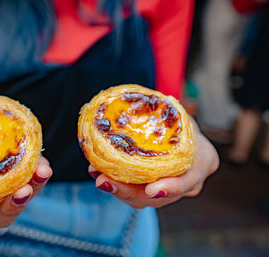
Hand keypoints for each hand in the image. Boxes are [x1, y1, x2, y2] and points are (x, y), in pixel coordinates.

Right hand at [0, 89, 52, 232]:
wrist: (3, 127)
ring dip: (33, 188)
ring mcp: (12, 190)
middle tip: (19, 192)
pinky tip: (43, 164)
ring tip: (40, 171)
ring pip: (23, 202)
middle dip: (9, 208)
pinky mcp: (30, 178)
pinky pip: (37, 180)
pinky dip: (40, 170)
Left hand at [89, 121, 218, 208]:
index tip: (152, 189)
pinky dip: (115, 184)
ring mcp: (169, 191)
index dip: (171, 187)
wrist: (183, 136)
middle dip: (128, 192)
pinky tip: (97, 172)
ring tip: (96, 174)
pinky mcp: (151, 190)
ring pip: (142, 199)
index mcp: (202, 163)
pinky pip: (133, 192)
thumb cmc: (181, 122)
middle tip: (104, 181)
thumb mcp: (180, 114)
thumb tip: (152, 100)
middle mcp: (187, 184)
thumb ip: (169, 112)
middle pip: (158, 198)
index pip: (187, 181)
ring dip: (116, 189)